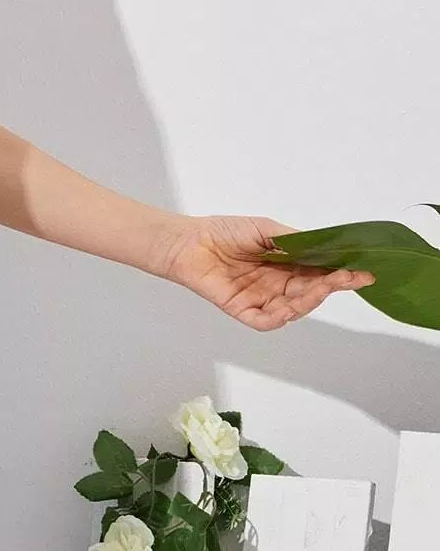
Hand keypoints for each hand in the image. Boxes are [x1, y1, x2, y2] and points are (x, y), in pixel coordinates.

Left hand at [155, 213, 374, 330]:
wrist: (188, 241)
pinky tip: (289, 309)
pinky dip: (279, 318)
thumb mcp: (265, 229)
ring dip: (309, 300)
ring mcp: (261, 299)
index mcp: (285, 265)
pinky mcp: (242, 310)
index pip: (318, 273)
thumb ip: (293, 240)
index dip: (339, 274)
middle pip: (310, 292)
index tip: (362, 272)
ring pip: (293, 308)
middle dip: (330, 286)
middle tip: (346, 278)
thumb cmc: (224, 232)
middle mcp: (277, 284)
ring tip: (321, 287)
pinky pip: (265, 321)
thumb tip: (323, 247)